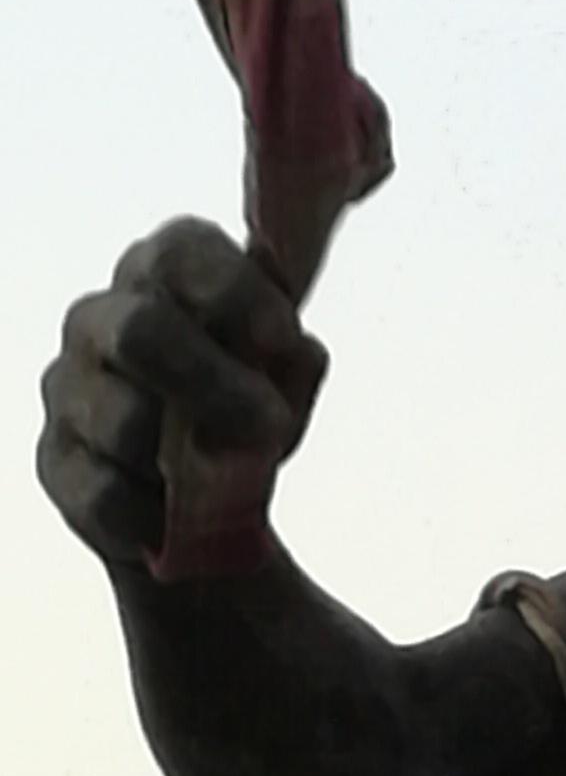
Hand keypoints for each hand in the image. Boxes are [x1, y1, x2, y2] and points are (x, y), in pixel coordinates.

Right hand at [37, 219, 323, 568]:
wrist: (206, 510)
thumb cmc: (243, 418)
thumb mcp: (285, 384)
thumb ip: (291, 359)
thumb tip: (296, 349)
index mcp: (159, 279)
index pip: (179, 255)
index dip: (234, 293)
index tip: (283, 336)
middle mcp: (101, 322)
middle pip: (140, 330)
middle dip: (213, 381)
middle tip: (270, 423)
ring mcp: (71, 392)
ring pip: (126, 421)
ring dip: (191, 461)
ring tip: (225, 482)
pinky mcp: (59, 466)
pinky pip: (109, 494)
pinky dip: (160, 516)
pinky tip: (180, 519)